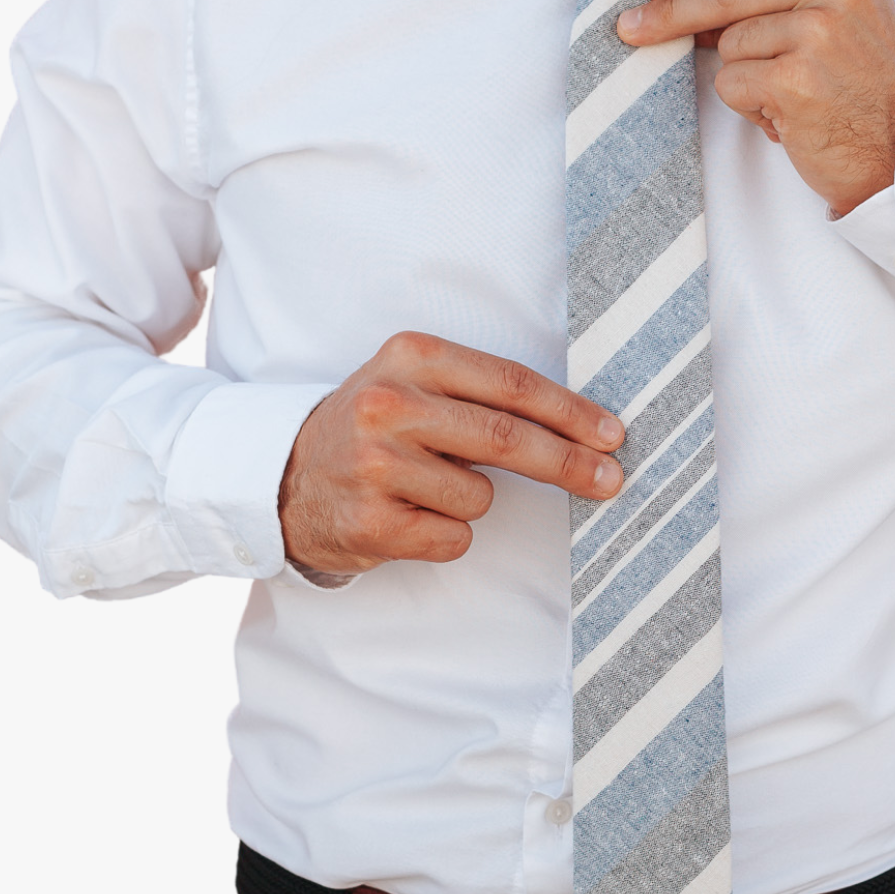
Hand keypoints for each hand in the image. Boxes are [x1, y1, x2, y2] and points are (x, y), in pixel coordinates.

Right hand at [279, 332, 625, 576]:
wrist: (283, 478)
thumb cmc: (371, 428)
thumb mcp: (414, 382)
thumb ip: (481, 395)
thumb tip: (582, 430)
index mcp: (411, 356)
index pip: (510, 384)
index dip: (570, 412)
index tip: (611, 434)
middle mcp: (390, 405)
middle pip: (507, 438)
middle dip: (568, 463)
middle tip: (610, 480)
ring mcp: (376, 465)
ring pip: (480, 496)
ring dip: (470, 501)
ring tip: (422, 488)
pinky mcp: (371, 521)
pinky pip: (453, 537)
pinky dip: (443, 534)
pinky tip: (405, 515)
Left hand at [617, 0, 894, 216]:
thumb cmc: (861, 84)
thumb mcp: (836, 13)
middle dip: (672, 13)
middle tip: (631, 26)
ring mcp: (818, 29)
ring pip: (729, 43)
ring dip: (747, 77)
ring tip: (792, 95)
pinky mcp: (795, 77)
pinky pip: (731, 83)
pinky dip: (750, 107)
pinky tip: (789, 116)